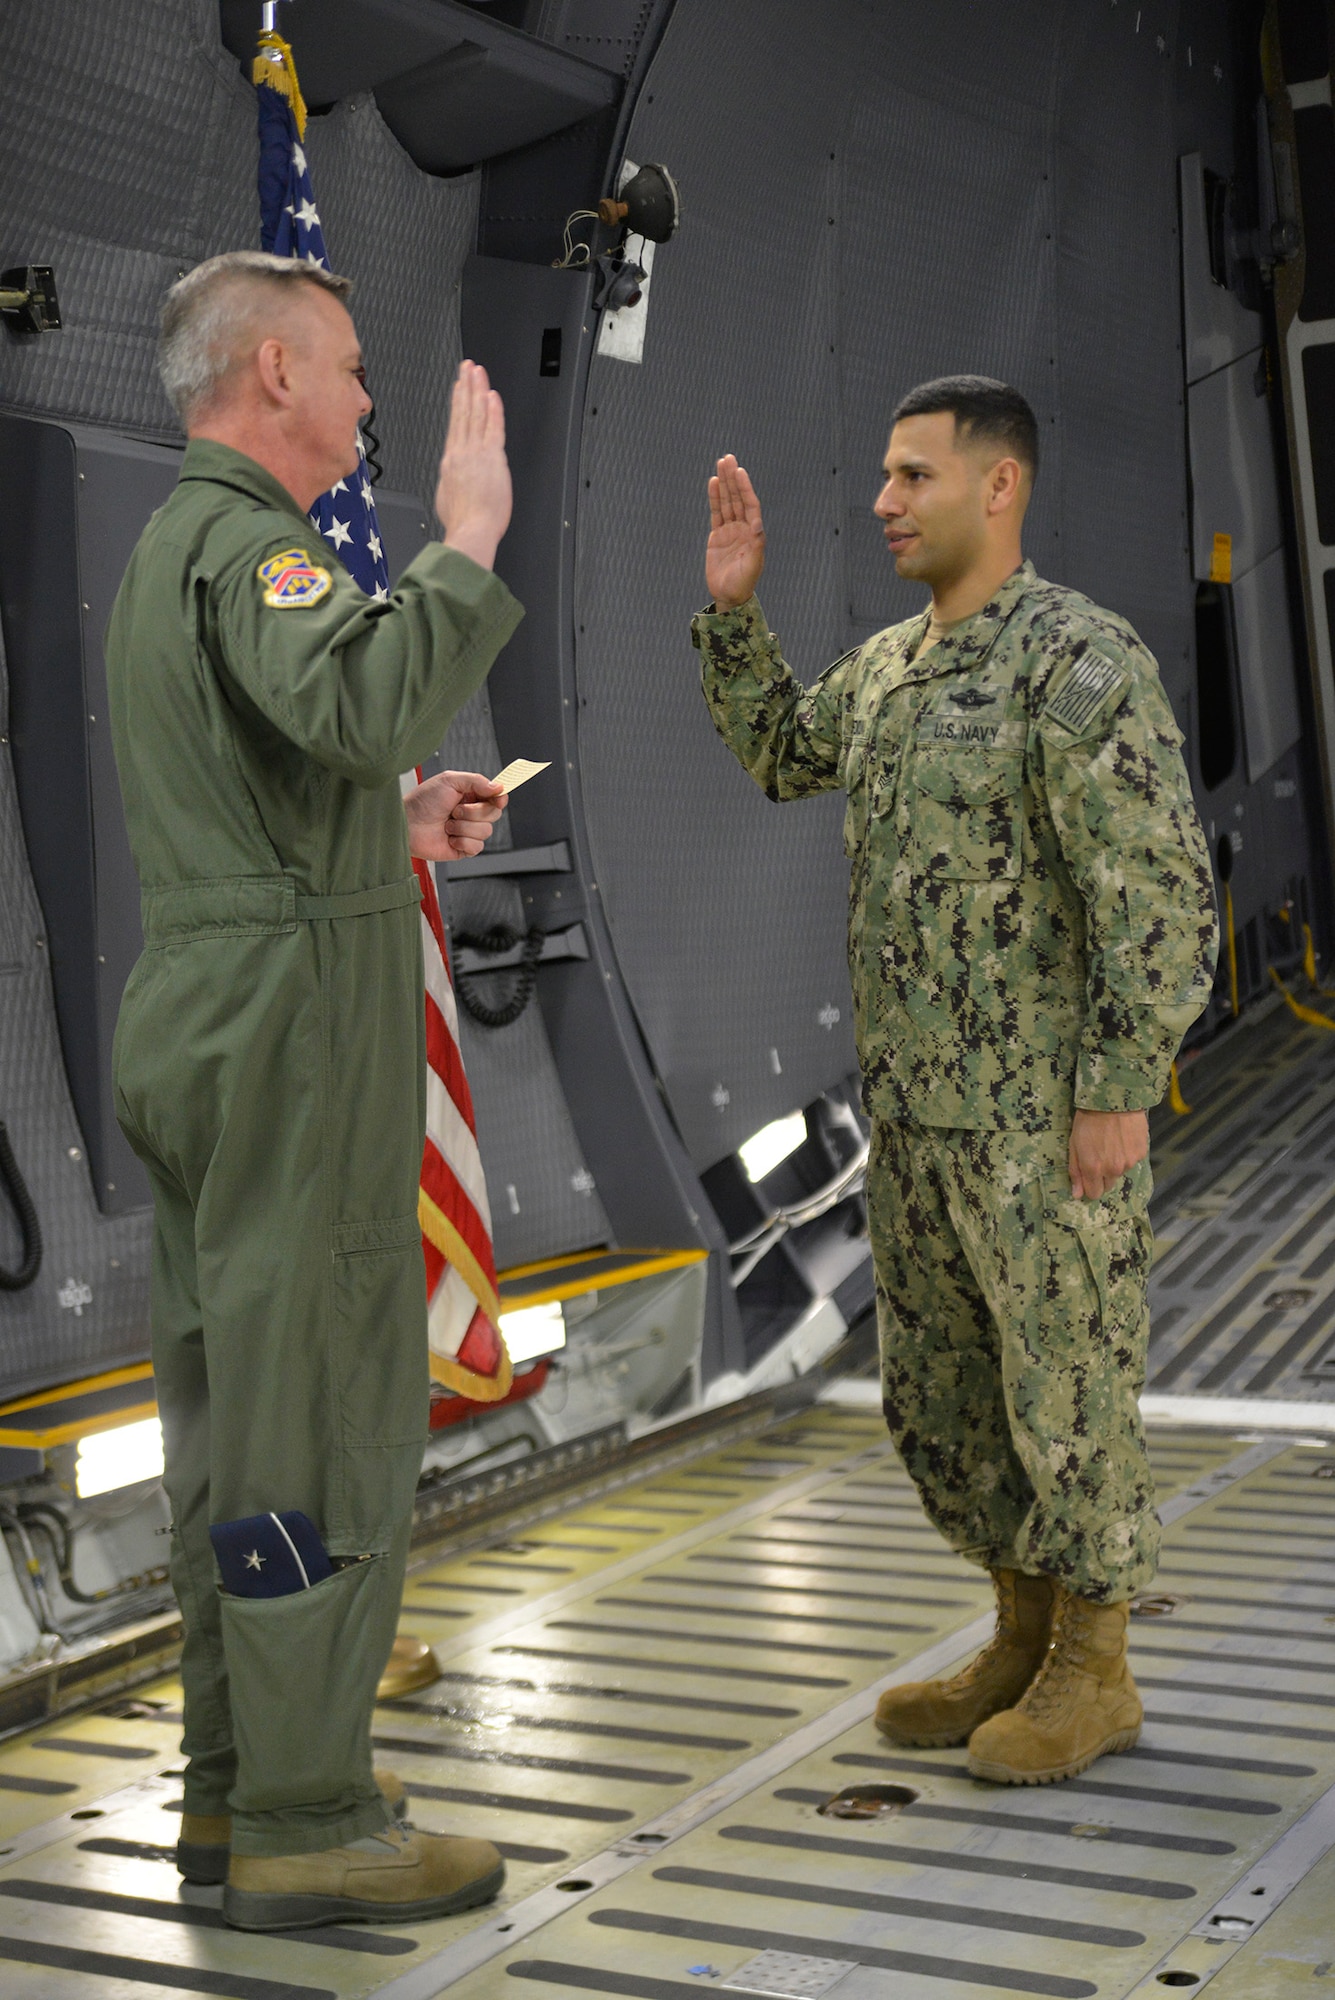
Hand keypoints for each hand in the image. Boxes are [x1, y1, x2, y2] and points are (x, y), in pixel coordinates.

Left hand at [403, 771, 507, 861]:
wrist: (406, 825)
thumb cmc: (421, 801)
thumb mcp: (449, 780)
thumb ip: (477, 781)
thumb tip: (499, 787)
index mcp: (469, 795)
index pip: (495, 797)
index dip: (499, 798)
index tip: (498, 799)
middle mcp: (470, 813)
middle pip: (494, 814)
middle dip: (475, 812)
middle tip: (455, 810)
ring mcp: (467, 831)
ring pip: (486, 831)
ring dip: (464, 827)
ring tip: (447, 824)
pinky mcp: (463, 849)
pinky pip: (477, 847)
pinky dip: (462, 842)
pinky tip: (449, 838)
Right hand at [435, 361, 511, 570]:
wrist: (470, 531)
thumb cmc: (462, 523)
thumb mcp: (448, 499)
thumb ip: (452, 483)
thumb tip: (454, 482)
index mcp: (450, 463)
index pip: (456, 425)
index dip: (458, 402)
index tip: (459, 387)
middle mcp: (461, 453)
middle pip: (463, 412)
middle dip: (465, 386)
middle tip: (467, 367)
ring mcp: (476, 454)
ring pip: (476, 415)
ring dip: (477, 390)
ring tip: (477, 372)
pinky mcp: (492, 459)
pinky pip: (493, 428)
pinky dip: (493, 410)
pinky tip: (492, 395)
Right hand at [706, 454, 765, 608]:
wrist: (729, 596)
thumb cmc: (743, 583)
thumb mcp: (753, 565)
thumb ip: (756, 545)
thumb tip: (758, 525)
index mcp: (753, 533)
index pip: (750, 504)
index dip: (745, 488)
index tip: (740, 471)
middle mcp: (743, 528)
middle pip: (738, 498)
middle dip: (733, 478)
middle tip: (728, 458)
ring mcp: (730, 530)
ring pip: (727, 502)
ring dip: (724, 483)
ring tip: (721, 463)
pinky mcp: (717, 536)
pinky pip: (716, 513)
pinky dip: (715, 498)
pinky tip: (714, 483)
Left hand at [1068, 1109, 1148, 1200]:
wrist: (1113, 1100)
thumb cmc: (1088, 1120)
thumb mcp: (1074, 1144)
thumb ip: (1076, 1171)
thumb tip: (1077, 1194)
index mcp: (1093, 1169)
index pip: (1094, 1194)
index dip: (1090, 1187)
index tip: (1088, 1177)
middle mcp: (1113, 1169)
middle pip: (1108, 1185)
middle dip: (1102, 1175)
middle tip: (1099, 1155)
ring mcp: (1129, 1162)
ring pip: (1121, 1171)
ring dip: (1116, 1163)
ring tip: (1111, 1142)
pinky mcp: (1141, 1153)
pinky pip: (1132, 1160)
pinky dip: (1127, 1153)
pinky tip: (1122, 1138)